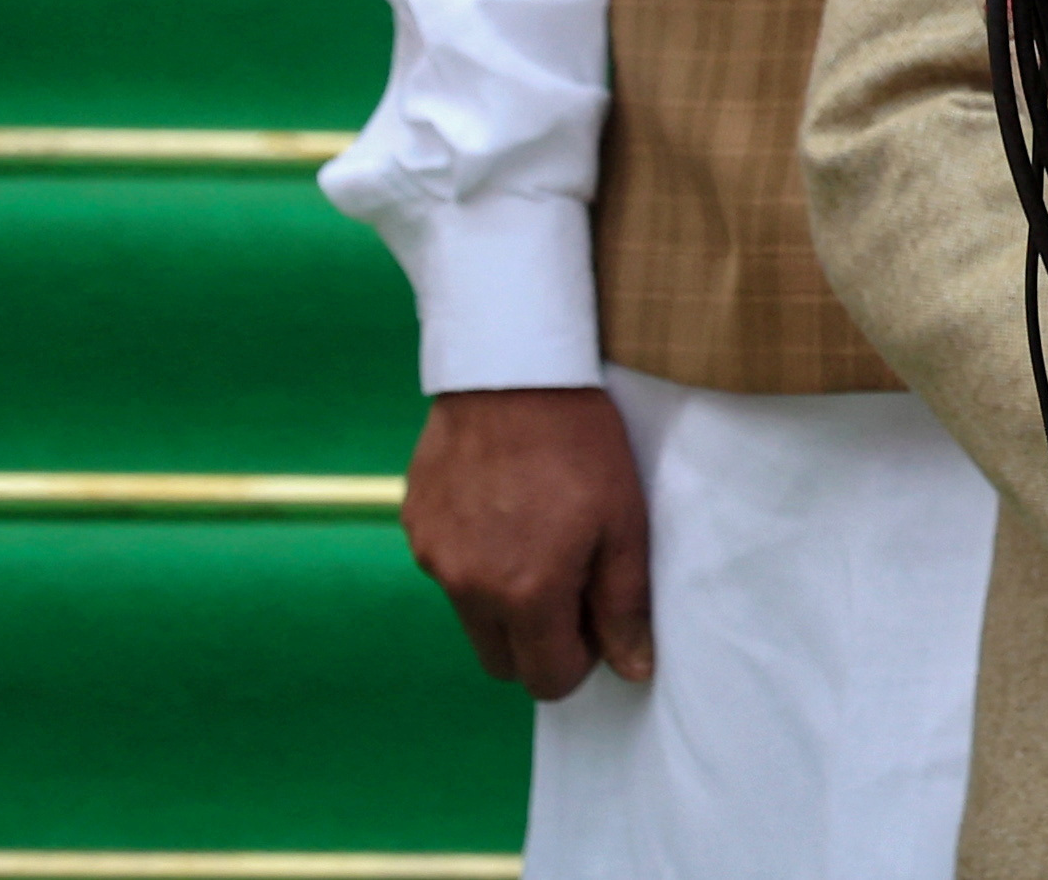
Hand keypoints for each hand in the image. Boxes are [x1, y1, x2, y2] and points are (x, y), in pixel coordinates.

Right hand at [404, 384, 652, 698]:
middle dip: (536, 642)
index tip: (595, 620)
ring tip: (537, 533)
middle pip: (500, 659)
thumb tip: (632, 668)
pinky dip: (474, 558)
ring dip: (503, 600)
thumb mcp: (623, 521)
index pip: (545, 679)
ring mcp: (433, 555)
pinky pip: (447, 566)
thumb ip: (623, 604)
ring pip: (471, 614)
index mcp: (524, 593)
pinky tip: (503, 506)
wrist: (515, 368)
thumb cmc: (581, 442)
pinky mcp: (415, 521)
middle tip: (570, 585)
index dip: (578, 660)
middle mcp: (467, 586)